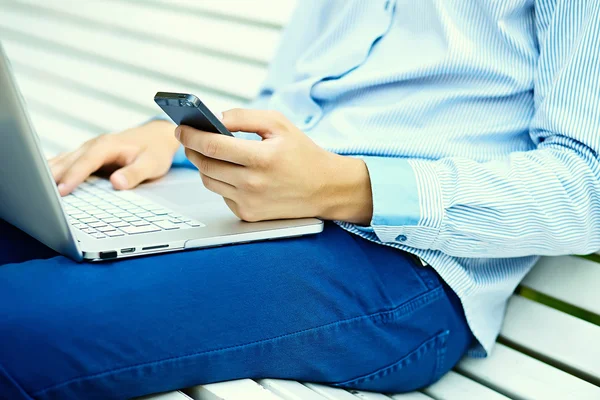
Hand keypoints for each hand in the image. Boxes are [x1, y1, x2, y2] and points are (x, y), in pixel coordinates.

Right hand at [49, 120, 178, 195]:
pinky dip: (55, 171)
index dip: (74, 176)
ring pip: (64, 160)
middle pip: (69, 160)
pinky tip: (44, 181)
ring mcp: (89, 150)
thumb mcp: (151, 164)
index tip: (63, 190)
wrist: (157, 138)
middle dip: (53, 175)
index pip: (87, 161)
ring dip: (50, 173)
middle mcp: (95, 145)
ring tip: (36, 189)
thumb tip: (117, 183)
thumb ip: (135, 174)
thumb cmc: (155, 151)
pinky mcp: (87, 156)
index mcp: (108, 145)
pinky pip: (67, 163)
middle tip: (40, 194)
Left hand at [176, 109, 373, 223]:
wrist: (325, 188)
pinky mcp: (248, 215)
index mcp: (262, 158)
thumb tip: (212, 118)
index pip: (212, 145)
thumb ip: (243, 117)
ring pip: (208, 181)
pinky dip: (220, 181)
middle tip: (189, 137)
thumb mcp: (278, 124)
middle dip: (192, 148)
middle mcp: (254, 184)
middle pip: (204, 164)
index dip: (191, 135)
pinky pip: (221, 194)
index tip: (180, 127)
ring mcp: (249, 203)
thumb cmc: (302, 154)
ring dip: (203, 165)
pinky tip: (231, 171)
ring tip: (208, 152)